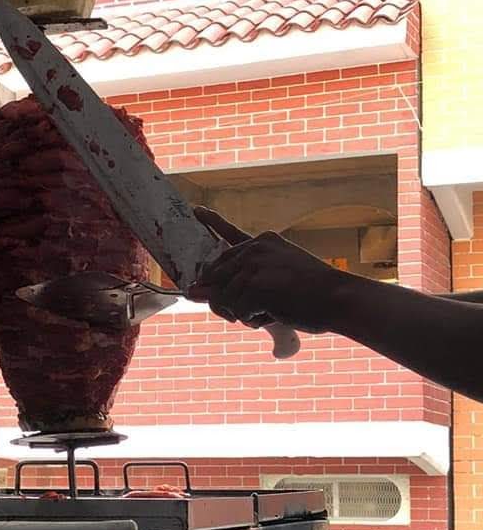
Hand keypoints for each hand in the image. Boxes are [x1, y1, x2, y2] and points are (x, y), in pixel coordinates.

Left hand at [189, 207, 346, 333]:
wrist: (339, 299)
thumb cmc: (312, 296)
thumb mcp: (274, 284)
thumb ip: (233, 287)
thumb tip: (189, 292)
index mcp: (264, 242)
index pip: (230, 233)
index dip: (212, 224)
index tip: (196, 210)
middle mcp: (255, 248)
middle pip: (216, 277)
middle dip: (223, 300)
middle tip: (246, 312)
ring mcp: (254, 264)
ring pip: (223, 298)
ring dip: (241, 314)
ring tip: (269, 311)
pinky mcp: (256, 283)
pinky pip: (237, 310)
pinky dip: (252, 319)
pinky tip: (274, 312)